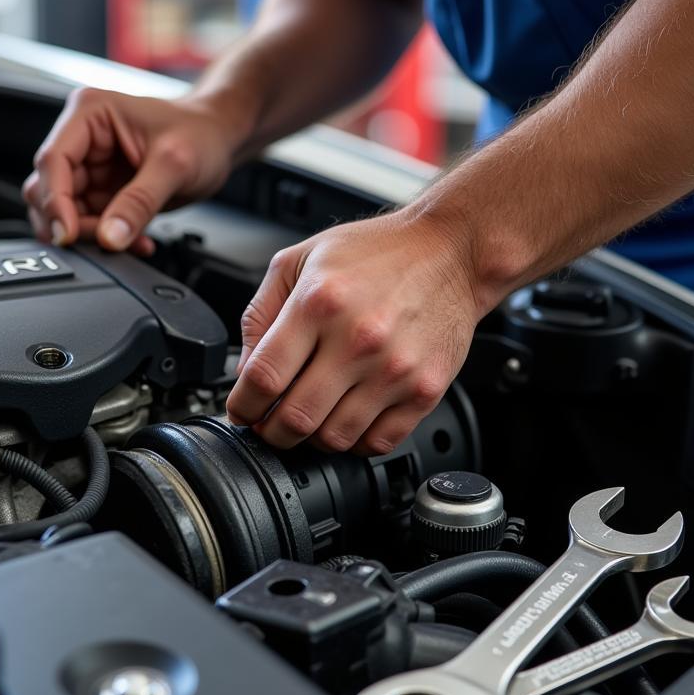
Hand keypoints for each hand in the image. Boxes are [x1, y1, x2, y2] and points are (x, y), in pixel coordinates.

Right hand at [23, 89, 236, 252]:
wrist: (220, 140)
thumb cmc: (201, 133)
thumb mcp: (174, 165)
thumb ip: (139, 202)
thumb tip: (109, 237)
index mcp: (89, 114)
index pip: (51, 161)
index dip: (54, 202)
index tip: (68, 234)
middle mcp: (81, 139)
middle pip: (48, 190)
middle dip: (72, 222)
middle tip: (104, 239)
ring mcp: (89, 168)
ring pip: (63, 212)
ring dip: (90, 234)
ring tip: (127, 240)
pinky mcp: (101, 192)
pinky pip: (88, 223)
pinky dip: (107, 238)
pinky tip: (135, 241)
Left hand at [225, 212, 484, 454]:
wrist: (452, 251)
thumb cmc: (376, 253)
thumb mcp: (298, 260)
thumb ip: (261, 315)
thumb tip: (245, 371)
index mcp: (319, 303)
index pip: (263, 377)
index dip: (243, 405)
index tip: (242, 409)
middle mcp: (358, 339)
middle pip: (295, 418)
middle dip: (270, 431)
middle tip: (268, 423)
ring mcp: (395, 369)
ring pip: (334, 438)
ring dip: (311, 440)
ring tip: (310, 417)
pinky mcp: (425, 390)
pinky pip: (378, 443)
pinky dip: (354, 442)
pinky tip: (347, 418)